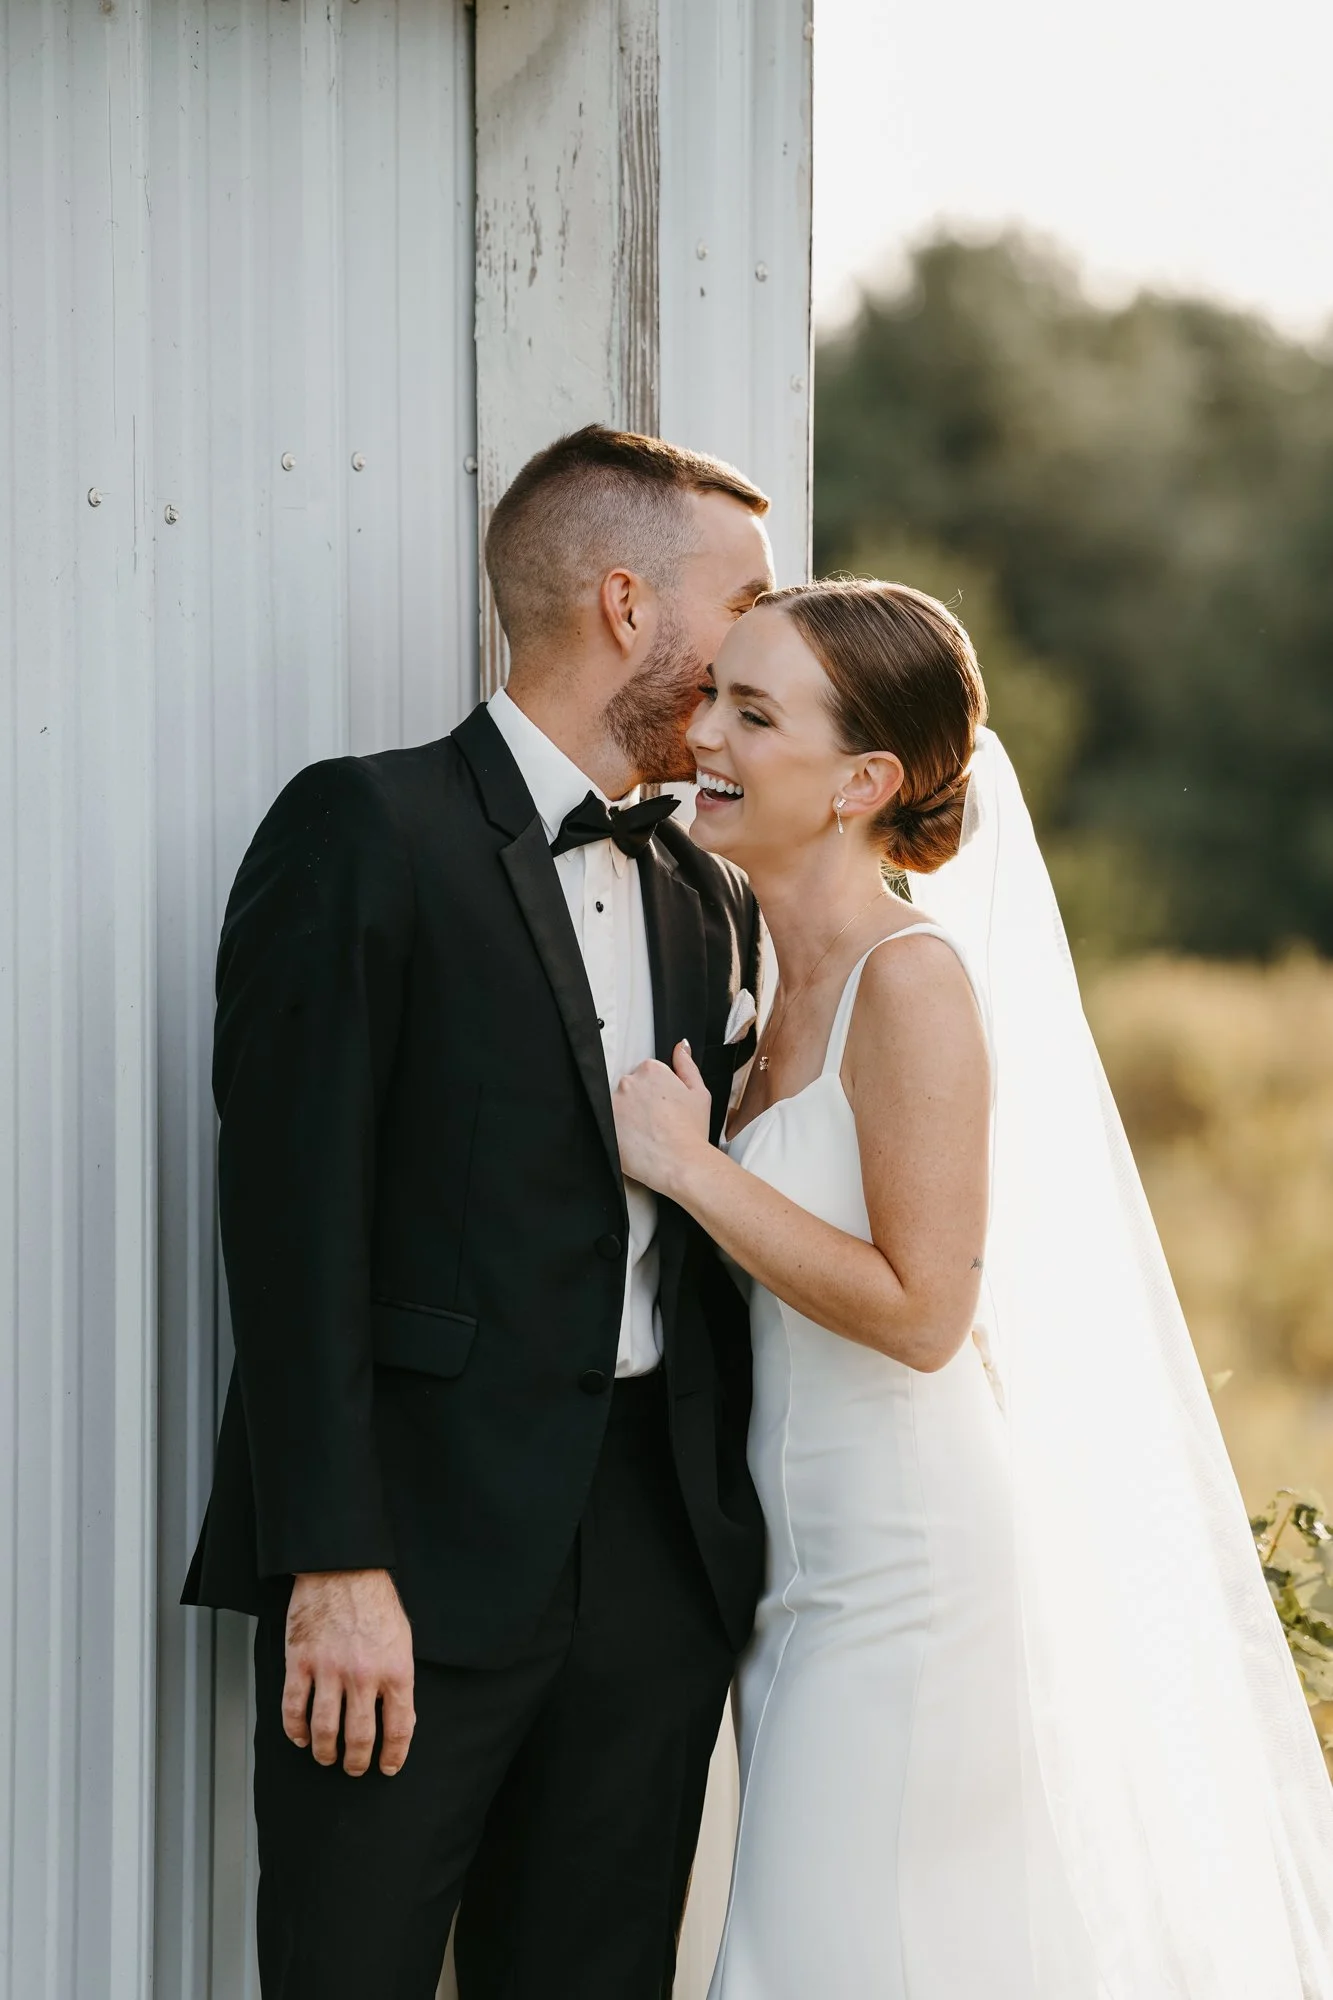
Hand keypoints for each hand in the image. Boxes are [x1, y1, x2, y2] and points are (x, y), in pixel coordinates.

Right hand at [283, 1568, 415, 1777]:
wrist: (342, 1568)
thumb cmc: (375, 1601)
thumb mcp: (402, 1640)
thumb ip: (400, 1680)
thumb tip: (400, 1719)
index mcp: (395, 1669)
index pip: (399, 1728)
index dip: (394, 1755)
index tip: (388, 1767)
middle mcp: (363, 1674)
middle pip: (359, 1737)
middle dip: (357, 1761)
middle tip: (354, 1768)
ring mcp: (329, 1669)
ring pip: (324, 1730)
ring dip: (325, 1752)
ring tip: (327, 1757)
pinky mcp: (300, 1661)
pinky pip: (293, 1708)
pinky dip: (295, 1730)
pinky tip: (300, 1737)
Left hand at [613, 1040, 712, 1196]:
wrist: (680, 1164)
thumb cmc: (691, 1133)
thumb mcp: (700, 1093)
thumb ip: (687, 1065)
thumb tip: (681, 1047)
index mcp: (651, 1070)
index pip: (646, 1073)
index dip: (656, 1093)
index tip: (662, 1108)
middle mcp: (629, 1082)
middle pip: (629, 1087)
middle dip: (639, 1103)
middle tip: (655, 1123)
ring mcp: (613, 1103)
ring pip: (617, 1106)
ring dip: (627, 1117)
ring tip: (645, 1134)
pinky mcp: (604, 1124)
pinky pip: (607, 1125)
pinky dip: (619, 1132)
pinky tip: (634, 1141)